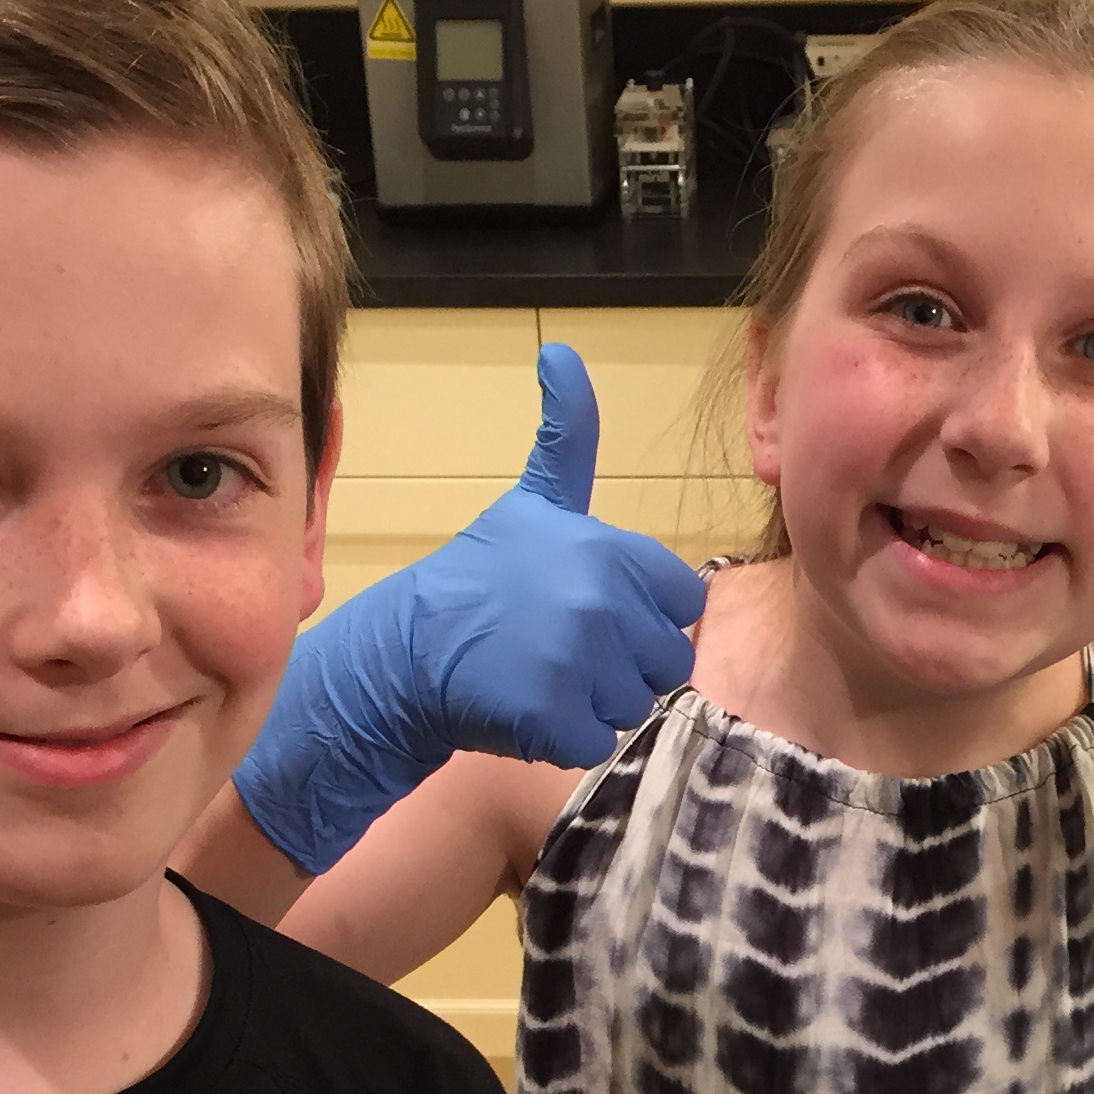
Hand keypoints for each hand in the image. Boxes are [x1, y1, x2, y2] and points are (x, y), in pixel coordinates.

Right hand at [233, 343, 707, 872]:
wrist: (410, 648)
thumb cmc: (481, 576)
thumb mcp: (534, 501)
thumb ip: (568, 437)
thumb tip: (561, 351)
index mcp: (608, 552)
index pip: (683, 602)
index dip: (645, 614)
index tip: (595, 610)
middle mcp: (598, 602)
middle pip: (666, 661)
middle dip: (624, 664)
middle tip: (563, 649)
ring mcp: (576, 662)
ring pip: (632, 705)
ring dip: (593, 702)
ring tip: (540, 674)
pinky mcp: (553, 716)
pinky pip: (595, 743)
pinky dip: (563, 738)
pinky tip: (526, 707)